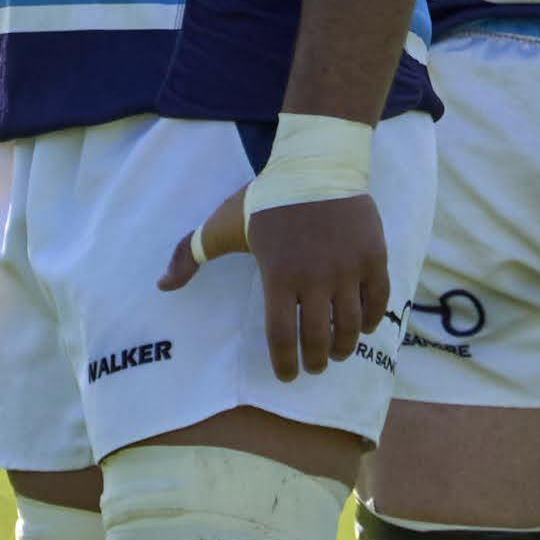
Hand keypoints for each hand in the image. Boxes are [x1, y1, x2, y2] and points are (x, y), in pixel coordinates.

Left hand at [162, 181, 389, 379]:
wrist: (317, 163)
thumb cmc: (266, 199)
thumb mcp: (222, 225)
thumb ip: (190, 254)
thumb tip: (161, 285)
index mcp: (279, 276)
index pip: (282, 337)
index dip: (285, 364)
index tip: (287, 375)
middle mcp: (316, 278)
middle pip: (320, 339)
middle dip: (316, 361)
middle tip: (314, 366)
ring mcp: (348, 268)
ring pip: (352, 326)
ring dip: (345, 347)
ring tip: (338, 352)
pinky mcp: (373, 256)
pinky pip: (378, 300)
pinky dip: (373, 320)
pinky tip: (365, 328)